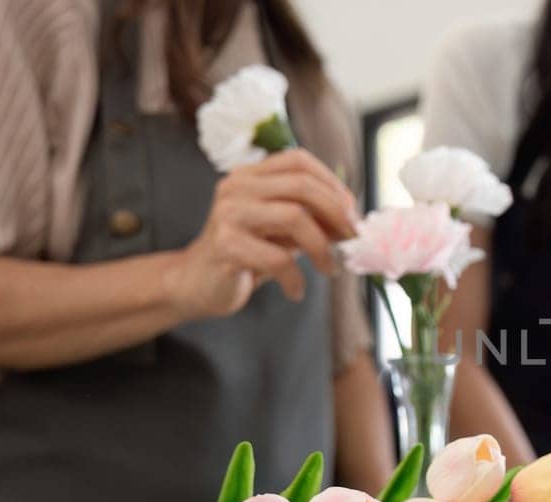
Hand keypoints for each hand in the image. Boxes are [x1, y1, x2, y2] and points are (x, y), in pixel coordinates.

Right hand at [166, 149, 357, 317]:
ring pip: (295, 217)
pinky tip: (296, 291)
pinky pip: (277, 258)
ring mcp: (228, 214)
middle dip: (337, 213)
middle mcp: (236, 187)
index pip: (298, 160)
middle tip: (352, 240)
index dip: (332, 183)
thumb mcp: (282, 231)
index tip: (352, 213)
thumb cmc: (246, 256)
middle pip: (301, 185)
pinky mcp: (224, 245)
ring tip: (330, 269)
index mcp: (250, 176)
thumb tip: (353, 221)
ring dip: (322, 248)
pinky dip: (296, 278)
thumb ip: (311, 218)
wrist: (197, 285)